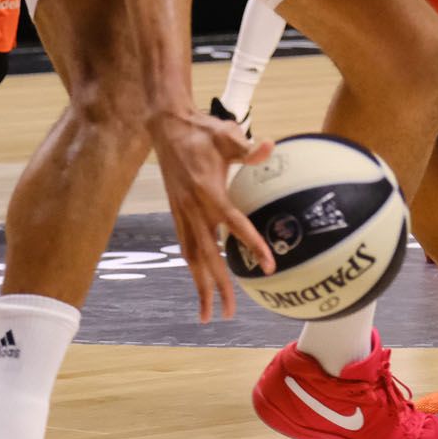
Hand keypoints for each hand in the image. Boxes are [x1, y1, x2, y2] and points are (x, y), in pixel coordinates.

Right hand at [148, 107, 273, 323]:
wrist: (166, 125)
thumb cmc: (200, 129)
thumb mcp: (226, 134)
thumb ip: (247, 148)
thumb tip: (271, 146)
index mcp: (208, 191)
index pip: (234, 225)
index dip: (252, 246)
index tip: (268, 266)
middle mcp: (193, 208)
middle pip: (208, 255)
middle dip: (218, 285)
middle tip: (229, 313)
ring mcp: (182, 212)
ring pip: (192, 257)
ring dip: (200, 285)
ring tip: (209, 312)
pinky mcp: (176, 212)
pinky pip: (185, 246)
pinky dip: (193, 267)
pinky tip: (199, 280)